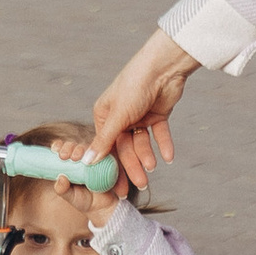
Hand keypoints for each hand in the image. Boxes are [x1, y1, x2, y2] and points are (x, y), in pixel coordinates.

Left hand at [40, 129, 106, 204]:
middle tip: (66, 155)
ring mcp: (95, 158)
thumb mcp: (71, 196)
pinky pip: (104, 153)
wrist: (104, 207)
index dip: (58, 146)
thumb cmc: (84, 200)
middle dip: (69, 147)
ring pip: (88, 147)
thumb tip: (60, 178)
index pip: (62, 150)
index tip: (55, 150)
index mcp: (69, 164)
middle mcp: (81, 158)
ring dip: (82, 149)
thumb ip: (62, 190)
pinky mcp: (107, 160)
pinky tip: (96, 156)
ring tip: (78, 158)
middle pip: (74, 146)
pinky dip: (99, 152)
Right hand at [90, 30, 197, 190]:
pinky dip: (163, 145)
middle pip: (125, 147)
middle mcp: (120, 117)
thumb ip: (104, 141)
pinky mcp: (156, 114)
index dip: (110, 167)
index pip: (106, 147)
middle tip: (139, 185)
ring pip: (142, 143)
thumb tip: (87, 162)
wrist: (163, 67)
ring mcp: (139, 116)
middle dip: (132, 166)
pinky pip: (159, 134)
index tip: (114, 187)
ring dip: (147, 156)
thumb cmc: (134, 86)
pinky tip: (168, 157)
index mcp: (104, 115)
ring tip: (152, 168)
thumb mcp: (118, 116)